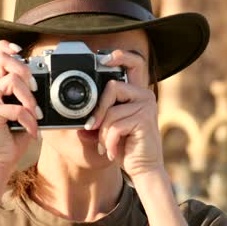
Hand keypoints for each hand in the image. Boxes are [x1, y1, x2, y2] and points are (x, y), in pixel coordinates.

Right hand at [0, 40, 41, 174]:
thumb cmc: (11, 134)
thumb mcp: (20, 108)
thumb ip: (25, 92)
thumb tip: (43, 80)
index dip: (4, 45)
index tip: (20, 51)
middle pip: (1, 58)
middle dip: (24, 68)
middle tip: (34, 86)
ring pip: (10, 81)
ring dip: (29, 97)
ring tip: (36, 112)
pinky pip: (16, 109)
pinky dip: (30, 121)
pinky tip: (33, 131)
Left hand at [89, 50, 163, 178]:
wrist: (143, 169)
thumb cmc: (126, 146)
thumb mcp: (110, 127)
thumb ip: (101, 115)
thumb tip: (80, 115)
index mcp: (137, 93)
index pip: (134, 63)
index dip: (120, 56)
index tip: (103, 58)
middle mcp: (145, 95)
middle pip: (113, 87)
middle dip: (98, 110)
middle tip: (93, 127)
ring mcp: (146, 106)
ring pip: (111, 111)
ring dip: (102, 133)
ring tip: (106, 144)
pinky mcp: (144, 120)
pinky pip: (114, 126)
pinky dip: (108, 142)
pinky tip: (111, 151)